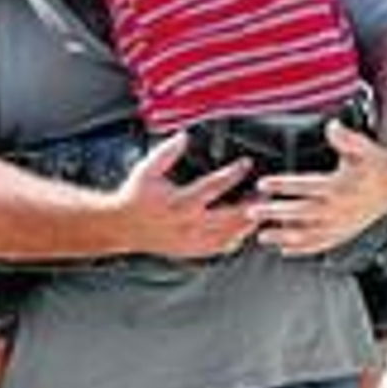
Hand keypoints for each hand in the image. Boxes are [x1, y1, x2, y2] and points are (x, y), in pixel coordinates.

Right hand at [105, 132, 258, 258]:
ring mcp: (191, 240)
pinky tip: (241, 229)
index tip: (246, 164)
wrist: (121, 227)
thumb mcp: (146, 170)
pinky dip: (235, 239)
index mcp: (179, 202)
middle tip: (265, 192)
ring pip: (230, 235)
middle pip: (231, 216)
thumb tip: (184, 136)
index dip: (233, 173)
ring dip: (247, 222)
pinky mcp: (191, 251)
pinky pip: (220, 248)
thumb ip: (166, 152)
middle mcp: (188, 224)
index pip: (214, 186)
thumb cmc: (134, 197)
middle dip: (252, 204)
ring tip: (258, 209)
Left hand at [247, 119, 386, 255]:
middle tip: (251, 212)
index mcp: (339, 186)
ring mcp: (340, 224)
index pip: (305, 185)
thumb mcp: (362, 147)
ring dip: (283, 236)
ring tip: (261, 237)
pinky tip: (284, 251)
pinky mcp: (343, 233)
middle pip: (300, 212)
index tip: (262, 184)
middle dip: (275, 212)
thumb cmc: (374, 163)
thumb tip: (332, 126)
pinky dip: (303, 249)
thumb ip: (345, 138)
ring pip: (308, 234)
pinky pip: (321, 245)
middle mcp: (338, 208)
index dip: (283, 184)